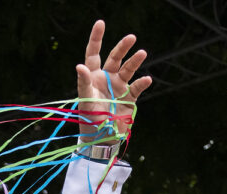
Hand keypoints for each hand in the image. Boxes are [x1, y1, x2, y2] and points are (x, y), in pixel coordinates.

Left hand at [75, 21, 151, 141]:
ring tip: (142, 53)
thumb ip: (83, 83)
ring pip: (128, 69)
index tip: (100, 23)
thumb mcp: (85, 101)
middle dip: (122, 47)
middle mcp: (106, 79)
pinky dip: (142, 83)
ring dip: (135, 61)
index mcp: (92, 77)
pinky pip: (137, 86)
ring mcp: (119, 87)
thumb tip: (79, 66)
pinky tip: (146, 79)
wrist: (101, 138)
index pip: (93, 54)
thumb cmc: (89, 119)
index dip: (96, 39)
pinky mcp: (129, 97)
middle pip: (114, 58)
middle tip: (131, 38)